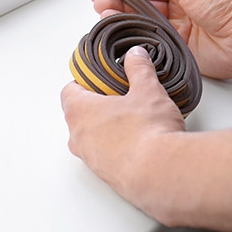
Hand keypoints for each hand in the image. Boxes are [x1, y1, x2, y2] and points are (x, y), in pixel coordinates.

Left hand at [61, 46, 184, 201]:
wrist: (161, 173)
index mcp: (80, 111)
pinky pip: (105, 157)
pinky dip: (117, 149)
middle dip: (98, 106)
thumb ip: (139, 69)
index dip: (84, 82)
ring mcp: (90, 159)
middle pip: (79, 115)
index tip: (99, 78)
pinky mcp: (106, 176)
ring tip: (134, 121)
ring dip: (107, 129)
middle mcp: (78, 137)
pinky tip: (140, 143)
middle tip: (120, 98)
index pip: (69, 91)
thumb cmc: (148, 133)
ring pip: (91, 138)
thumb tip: (136, 56)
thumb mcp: (148, 90)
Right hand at [91, 0, 231, 78]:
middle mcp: (175, 9)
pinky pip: (152, 49)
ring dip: (124, 24)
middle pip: (137, 8)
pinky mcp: (178, 53)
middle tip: (100, 6)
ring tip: (107, 20)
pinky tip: (125, 42)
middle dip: (116, 6)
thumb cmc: (228, 4)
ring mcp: (175, 32)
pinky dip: (138, 46)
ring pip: (142, 28)